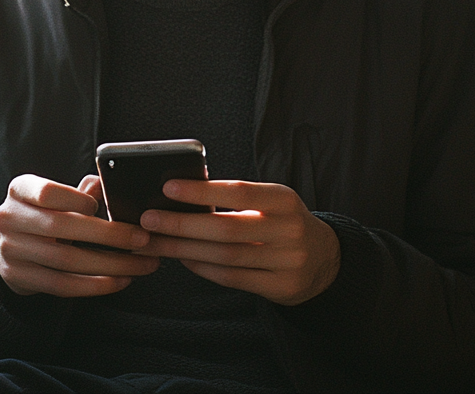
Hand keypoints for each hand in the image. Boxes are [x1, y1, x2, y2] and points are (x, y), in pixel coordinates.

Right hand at [0, 173, 159, 296]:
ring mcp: (12, 251)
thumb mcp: (52, 196)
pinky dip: (95, 285)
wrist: (7, 244)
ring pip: (66, 261)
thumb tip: (109, 186)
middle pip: (62, 228)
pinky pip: (62, 285)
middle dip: (109, 235)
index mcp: (20, 190)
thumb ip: (79, 191)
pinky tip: (120, 281)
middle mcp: (9, 219)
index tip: (104, 206)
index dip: (78, 199)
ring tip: (140, 263)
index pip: (48, 193)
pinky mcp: (21, 278)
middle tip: (143, 238)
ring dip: (110, 265)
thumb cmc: (41, 213)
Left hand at [136, 179, 339, 305]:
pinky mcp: (281, 288)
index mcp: (283, 199)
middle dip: (182, 224)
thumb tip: (183, 190)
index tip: (168, 187)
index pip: (238, 191)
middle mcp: (288, 229)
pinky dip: (204, 268)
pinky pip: (233, 278)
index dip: (202, 190)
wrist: (325, 258)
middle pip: (226, 228)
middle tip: (149, 219)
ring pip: (225, 256)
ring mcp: (287, 262)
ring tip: (157, 241)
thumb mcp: (271, 200)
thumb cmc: (282, 220)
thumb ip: (237, 196)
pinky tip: (184, 258)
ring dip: (185, 248)